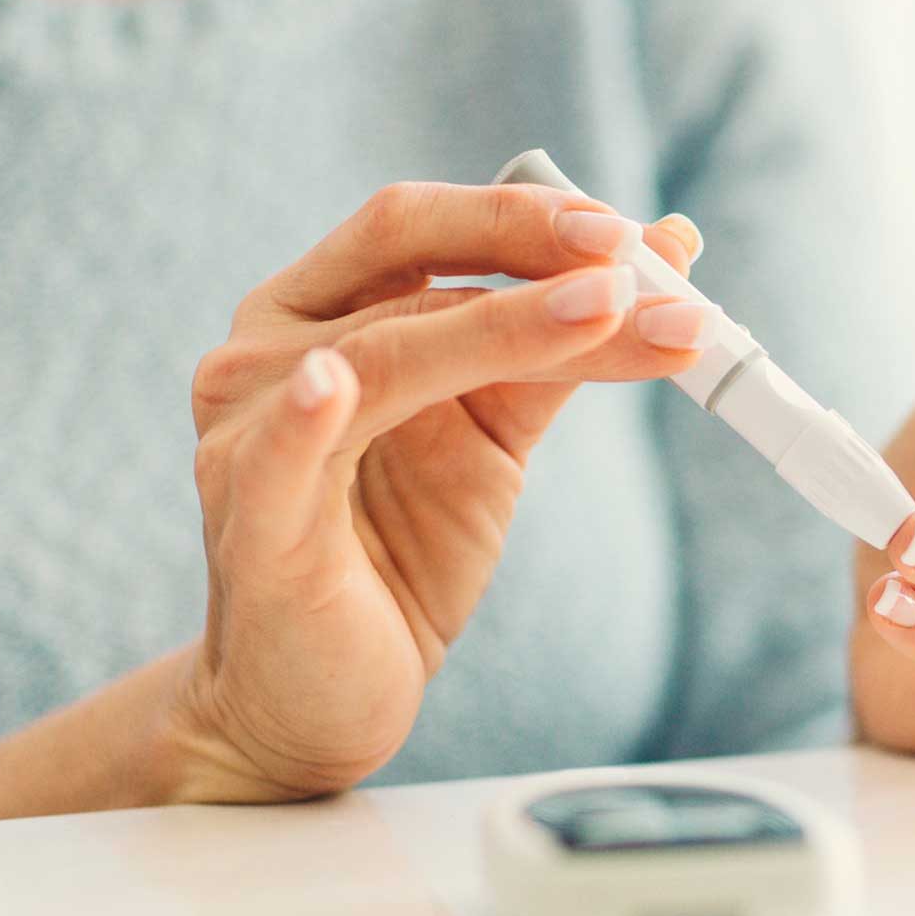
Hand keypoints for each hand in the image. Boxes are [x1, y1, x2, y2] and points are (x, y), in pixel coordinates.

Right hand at [166, 183, 708, 800]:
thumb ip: (562, 351)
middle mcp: (266, 352)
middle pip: (403, 262)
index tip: (631, 234)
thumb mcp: (493, 438)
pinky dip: (308, 414)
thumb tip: (668, 257)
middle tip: (628, 260)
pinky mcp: (252, 520)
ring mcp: (246, 431)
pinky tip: (334, 385)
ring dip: (506, 327)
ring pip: (385, 353)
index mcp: (318, 312)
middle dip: (524, 248)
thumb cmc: (397, 554)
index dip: (523, 215)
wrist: (320, 700)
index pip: (417, 226)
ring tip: (607, 311)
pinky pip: (281, 454)